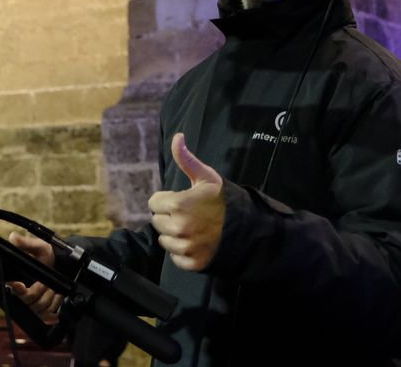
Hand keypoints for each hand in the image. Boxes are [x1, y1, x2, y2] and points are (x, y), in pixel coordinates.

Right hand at [5, 231, 61, 321]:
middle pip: (27, 302)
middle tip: (46, 283)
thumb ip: (26, 243)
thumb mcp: (38, 247)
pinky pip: (47, 316)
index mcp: (17, 281)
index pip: (11, 291)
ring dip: (48, 298)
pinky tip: (57, 297)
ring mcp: (33, 305)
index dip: (15, 289)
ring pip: (38, 309)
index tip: (19, 284)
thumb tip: (13, 237)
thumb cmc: (47, 257)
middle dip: (39, 291)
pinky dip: (54, 307)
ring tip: (53, 289)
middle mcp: (23, 296)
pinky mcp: (43, 313)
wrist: (61, 266)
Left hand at [148, 132, 225, 271]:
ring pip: (164, 241)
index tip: (181, 200)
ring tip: (193, 228)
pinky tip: (196, 242)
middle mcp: (178, 228)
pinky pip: (175, 258)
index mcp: (177, 205)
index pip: (153, 203)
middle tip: (188, 214)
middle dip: (168, 217)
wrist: (247, 228)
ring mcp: (185, 247)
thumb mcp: (206, 177)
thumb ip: (186, 159)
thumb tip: (177, 136)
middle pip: (157, 222)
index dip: (166, 200)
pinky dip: (182, 252)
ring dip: (174, 235)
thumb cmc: (223, 200)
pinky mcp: (192, 263)